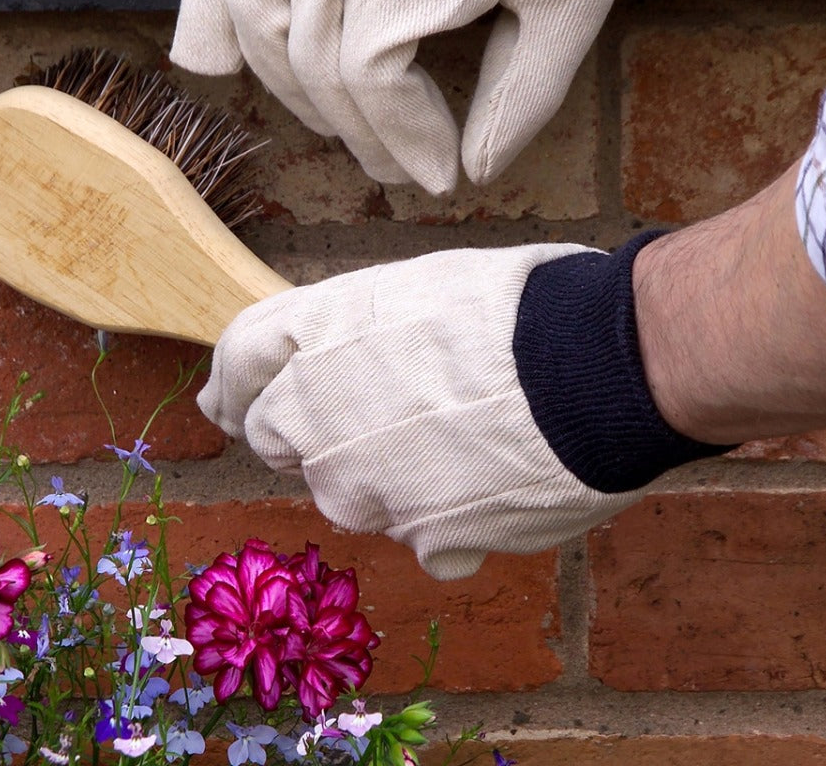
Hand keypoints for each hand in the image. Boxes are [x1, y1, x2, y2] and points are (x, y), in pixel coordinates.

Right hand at [171, 0, 636, 195]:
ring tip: (325, 115)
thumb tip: (475, 170)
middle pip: (309, 62)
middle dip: (352, 127)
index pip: (369, 87)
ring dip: (280, 79)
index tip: (437, 174)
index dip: (401, 142)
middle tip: (392, 159)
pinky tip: (216, 49)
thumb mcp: (570, 6)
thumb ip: (520, 98)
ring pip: (251, 11)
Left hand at [197, 243, 646, 580]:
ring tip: (460, 437)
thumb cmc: (516, 303)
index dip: (233, 381)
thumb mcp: (418, 287)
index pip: (236, 361)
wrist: (595, 364)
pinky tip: (494, 477)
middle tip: (373, 413)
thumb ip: (358, 333)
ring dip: (383, 475)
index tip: (230, 399)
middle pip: (276, 437)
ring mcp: (364, 488)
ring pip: (350, 492)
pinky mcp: (421, 540)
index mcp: (314, 335)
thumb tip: (354, 356)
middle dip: (307, 432)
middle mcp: (317, 416)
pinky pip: (419, 533)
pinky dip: (444, 516)